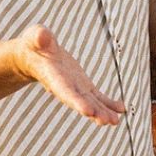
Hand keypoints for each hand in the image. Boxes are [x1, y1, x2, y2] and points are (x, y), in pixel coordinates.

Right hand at [9, 25, 127, 124]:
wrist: (35, 54)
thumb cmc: (33, 44)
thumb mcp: (34, 37)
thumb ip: (38, 37)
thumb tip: (41, 35)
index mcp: (52, 76)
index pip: (64, 91)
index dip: (75, 100)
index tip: (87, 111)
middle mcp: (64, 87)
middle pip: (80, 101)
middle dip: (94, 111)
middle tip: (108, 120)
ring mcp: (75, 88)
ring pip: (91, 103)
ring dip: (103, 112)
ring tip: (115, 121)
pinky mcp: (83, 85)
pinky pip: (97, 97)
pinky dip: (109, 103)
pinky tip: (121, 109)